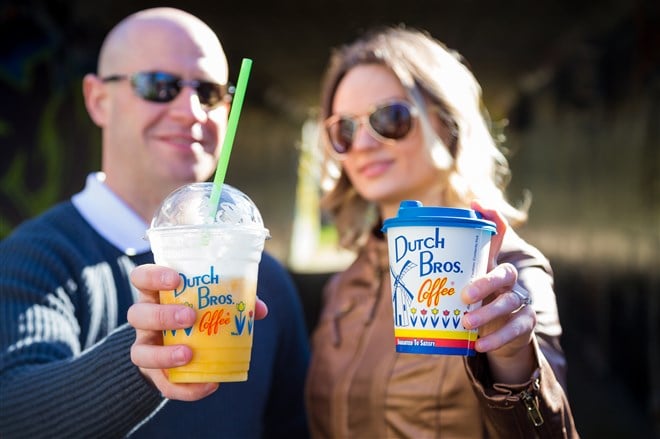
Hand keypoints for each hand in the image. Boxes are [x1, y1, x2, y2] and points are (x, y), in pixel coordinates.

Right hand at [127, 264, 267, 399]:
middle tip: (190, 317)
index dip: (152, 276)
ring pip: (140, 352)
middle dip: (162, 315)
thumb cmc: (198, 317)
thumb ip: (232, 302)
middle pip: (137, 314)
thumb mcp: (210, 304)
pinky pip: (163, 384)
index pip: (141, 278)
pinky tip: (208, 384)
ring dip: (164, 354)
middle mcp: (145, 320)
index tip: (175, 279)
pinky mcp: (153, 375)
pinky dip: (185, 388)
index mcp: (157, 295)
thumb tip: (259, 309)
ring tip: (189, 354)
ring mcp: (146, 347)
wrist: (182, 352)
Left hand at [461, 201, 536, 383]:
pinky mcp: (525, 323)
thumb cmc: (477, 306)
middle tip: (465, 296)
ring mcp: (519, 301)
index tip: (476, 205)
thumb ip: (446, 277)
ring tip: (466, 323)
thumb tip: (412, 264)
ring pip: (508, 302)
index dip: (492, 219)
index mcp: (491, 266)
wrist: (499, 336)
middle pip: (505, 273)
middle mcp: (508, 280)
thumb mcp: (462, 290)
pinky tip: (479, 345)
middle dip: (485, 283)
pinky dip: (496, 338)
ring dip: (487, 313)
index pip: (498, 236)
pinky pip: (514, 329)